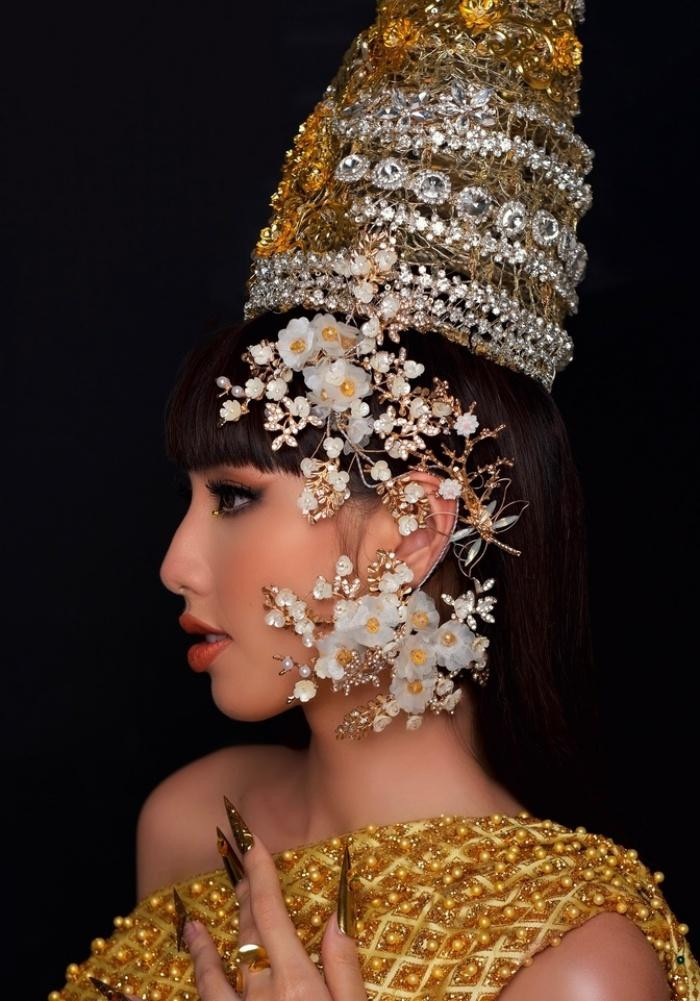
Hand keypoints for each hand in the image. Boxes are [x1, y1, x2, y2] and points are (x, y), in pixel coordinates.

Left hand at [103, 822, 365, 1000]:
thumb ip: (345, 971)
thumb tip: (335, 918)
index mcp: (297, 984)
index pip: (273, 913)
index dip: (260, 871)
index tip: (250, 837)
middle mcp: (259, 997)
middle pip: (247, 934)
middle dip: (241, 894)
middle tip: (231, 859)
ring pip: (212, 976)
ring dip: (203, 947)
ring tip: (191, 926)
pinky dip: (182, 993)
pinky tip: (172, 985)